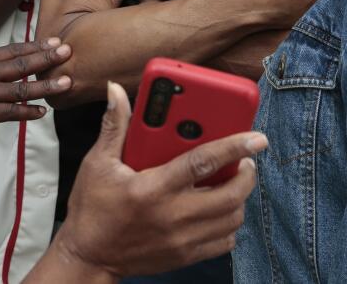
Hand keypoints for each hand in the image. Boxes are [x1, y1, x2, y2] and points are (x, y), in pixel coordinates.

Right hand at [0, 38, 72, 135]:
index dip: (36, 45)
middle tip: (69, 51)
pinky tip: (43, 112)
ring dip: (46, 85)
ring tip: (66, 82)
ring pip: (22, 88)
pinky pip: (10, 113)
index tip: (55, 41)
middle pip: (23, 63)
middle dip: (48, 57)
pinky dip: (28, 112)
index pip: (14, 50)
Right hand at [48, 82, 263, 277]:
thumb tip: (116, 90)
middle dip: (246, 173)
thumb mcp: (98, 163)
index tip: (257, 137)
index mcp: (153, 188)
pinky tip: (219, 208)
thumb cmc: (92, 208)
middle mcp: (173, 215)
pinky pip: (224, 242)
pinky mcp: (185, 256)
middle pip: (230, 195)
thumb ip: (114, 125)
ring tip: (232, 180)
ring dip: (239, 197)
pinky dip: (230, 224)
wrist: (88, 257)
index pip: (204, 162)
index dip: (234, 146)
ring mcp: (182, 239)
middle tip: (245, 159)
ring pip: (232, 219)